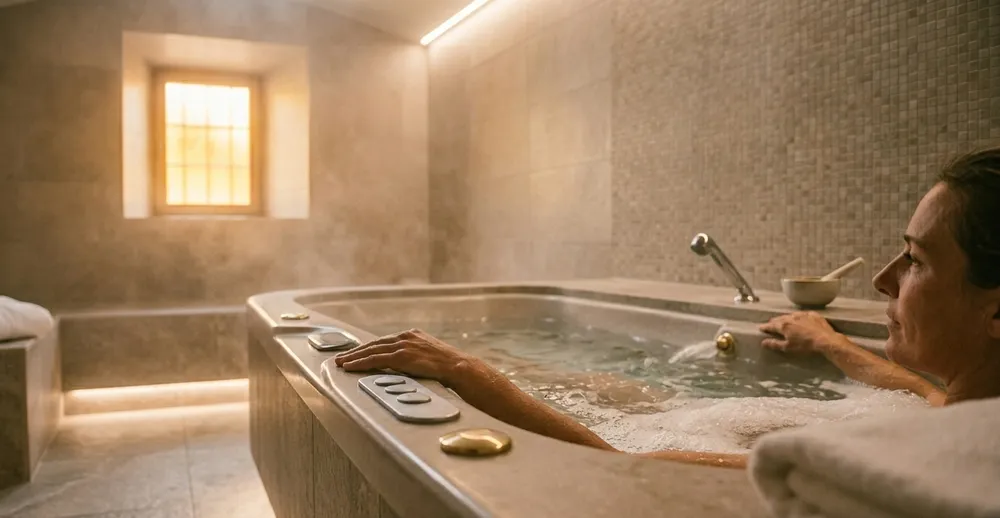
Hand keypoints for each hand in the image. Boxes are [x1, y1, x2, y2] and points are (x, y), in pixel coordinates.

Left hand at [334, 328, 487, 387]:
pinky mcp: (402, 356)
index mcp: (413, 335)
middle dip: (356, 351)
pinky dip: (360, 363)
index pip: (385, 341)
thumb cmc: (448, 368)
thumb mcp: (430, 358)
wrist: (460, 368)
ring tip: (341, 363)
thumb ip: (416, 358)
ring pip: (372, 350)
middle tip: (341, 358)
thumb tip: (407, 369)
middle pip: (375, 344)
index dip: (369, 348)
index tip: (357, 353)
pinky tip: (350, 367)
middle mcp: (406, 336)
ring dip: (354, 357)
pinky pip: (375, 359)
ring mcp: (404, 345)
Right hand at [758, 312, 844, 354]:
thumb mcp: (788, 347)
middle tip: (771, 324)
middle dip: (774, 322)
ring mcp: (803, 314)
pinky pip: (802, 314)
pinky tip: (800, 319)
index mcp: (784, 325)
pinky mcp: (812, 314)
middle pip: (780, 318)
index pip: (771, 325)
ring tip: (784, 321)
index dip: (765, 327)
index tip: (761, 328)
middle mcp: (791, 317)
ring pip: (791, 315)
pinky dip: (798, 317)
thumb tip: (763, 342)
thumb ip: (775, 344)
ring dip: (786, 318)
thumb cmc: (805, 346)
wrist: (825, 340)